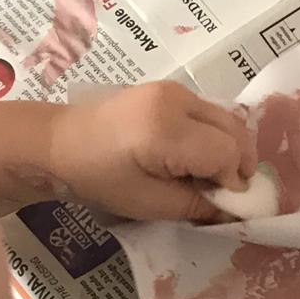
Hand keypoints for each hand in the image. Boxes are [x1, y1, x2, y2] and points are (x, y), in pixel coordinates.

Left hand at [50, 80, 255, 220]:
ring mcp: (175, 90)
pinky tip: (198, 157)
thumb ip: (199, 204)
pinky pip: (211, 113)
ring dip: (230, 149)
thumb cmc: (100, 178)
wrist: (59, 143)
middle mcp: (177, 101)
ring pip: (228, 119)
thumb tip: (236, 209)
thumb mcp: (151, 203)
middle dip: (240, 164)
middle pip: (236, 130)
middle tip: (225, 191)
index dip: (234, 182)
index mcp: (167, 130)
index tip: (223, 203)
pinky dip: (216, 136)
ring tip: (212, 175)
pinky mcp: (170, 89)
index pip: (228, 153)